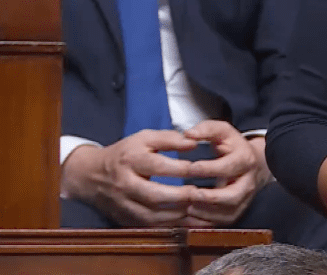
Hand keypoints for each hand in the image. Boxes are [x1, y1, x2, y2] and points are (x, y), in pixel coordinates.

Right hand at [61, 130, 199, 226]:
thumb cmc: (124, 154)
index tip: (198, 168)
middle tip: (198, 193)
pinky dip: (167, 225)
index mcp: (130, 160)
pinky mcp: (123, 218)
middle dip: (179, 197)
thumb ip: (169, 138)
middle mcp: (125, 184)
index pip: (157, 165)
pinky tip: (183, 220)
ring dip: (176, 215)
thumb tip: (192, 143)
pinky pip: (147, 226)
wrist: (90, 175)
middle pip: (153, 195)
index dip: (180, 169)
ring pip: (150, 215)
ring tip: (195, 208)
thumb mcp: (144, 138)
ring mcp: (123, 204)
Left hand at [183, 121, 272, 225]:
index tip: (191, 168)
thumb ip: (206, 129)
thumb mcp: (223, 132)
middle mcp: (248, 182)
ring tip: (187, 207)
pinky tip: (190, 218)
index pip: (228, 166)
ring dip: (206, 212)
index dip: (209, 169)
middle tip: (191, 194)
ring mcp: (244, 199)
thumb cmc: (232, 146)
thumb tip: (188, 134)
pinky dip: (206, 222)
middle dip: (211, 197)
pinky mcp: (238, 211)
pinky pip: (223, 222)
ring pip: (228, 212)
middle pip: (233, 195)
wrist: (254, 164)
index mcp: (245, 160)